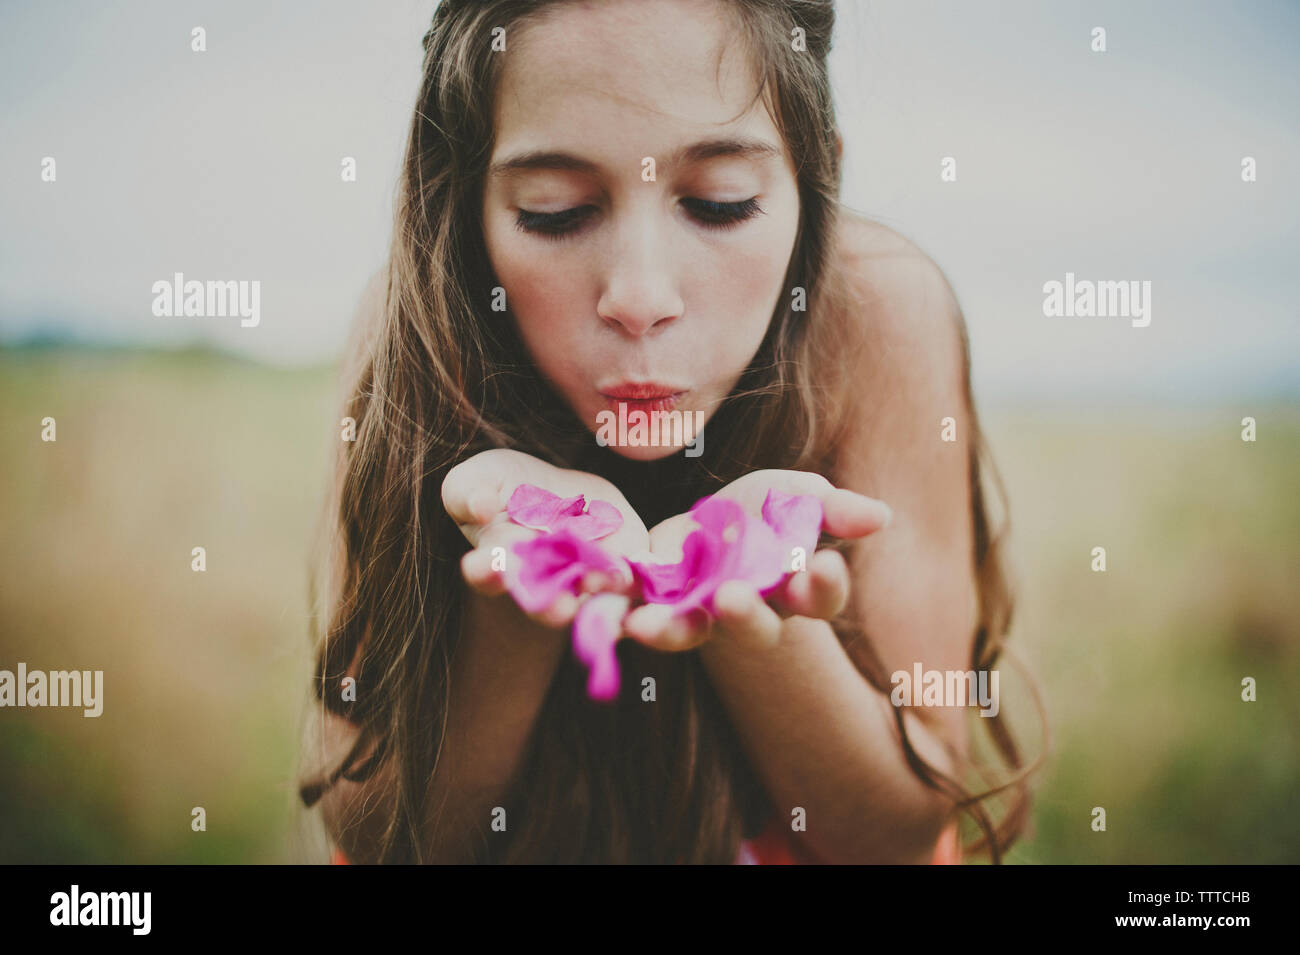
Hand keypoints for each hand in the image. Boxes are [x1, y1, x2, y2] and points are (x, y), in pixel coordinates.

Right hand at [441, 449, 648, 628]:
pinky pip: (630, 583)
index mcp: (497, 563)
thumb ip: (467, 492)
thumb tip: (480, 506)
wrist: (559, 489)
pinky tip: (635, 577)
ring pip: (589, 598)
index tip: (483, 564)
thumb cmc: (504, 485)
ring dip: (596, 597)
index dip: (486, 570)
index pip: (487, 572)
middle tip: (558, 606)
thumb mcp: (478, 478)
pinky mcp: (621, 569)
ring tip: (602, 586)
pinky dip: (632, 582)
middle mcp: (540, 583)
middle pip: (543, 600)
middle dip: (550, 604)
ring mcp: (582, 580)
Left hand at [622, 469, 890, 651]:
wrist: (695, 527)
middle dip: (746, 616)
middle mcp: (747, 613)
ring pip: (688, 632)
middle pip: (755, 628)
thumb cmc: (758, 514)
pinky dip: (620, 616)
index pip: (819, 597)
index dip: (825, 585)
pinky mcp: (649, 605)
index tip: (826, 566)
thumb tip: (882, 516)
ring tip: (646, 625)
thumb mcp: (795, 497)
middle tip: (736, 599)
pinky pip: (635, 616)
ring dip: (670, 631)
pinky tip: (606, 610)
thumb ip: (833, 508)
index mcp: (791, 589)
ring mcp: (696, 613)